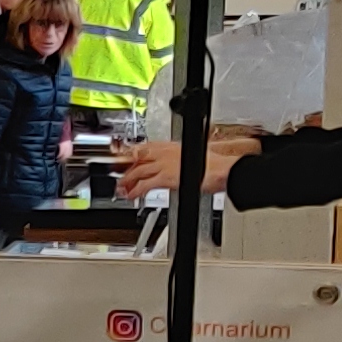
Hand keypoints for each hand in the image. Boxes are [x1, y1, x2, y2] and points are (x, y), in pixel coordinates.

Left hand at [119, 134, 255, 199]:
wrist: (223, 170)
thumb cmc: (215, 164)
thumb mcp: (192, 156)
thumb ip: (179, 160)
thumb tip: (176, 166)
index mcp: (171, 145)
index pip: (144, 147)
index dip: (131, 154)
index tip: (124, 159)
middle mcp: (165, 152)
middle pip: (136, 158)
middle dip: (125, 168)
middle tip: (119, 176)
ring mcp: (164, 164)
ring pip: (137, 172)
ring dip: (127, 181)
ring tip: (122, 189)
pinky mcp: (166, 177)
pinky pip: (145, 185)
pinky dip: (135, 191)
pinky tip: (132, 195)